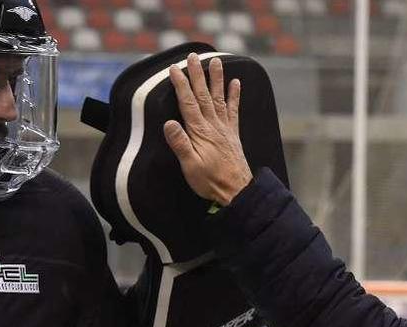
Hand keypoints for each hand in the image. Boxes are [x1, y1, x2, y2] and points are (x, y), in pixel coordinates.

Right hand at [164, 53, 252, 205]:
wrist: (237, 190)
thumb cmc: (210, 180)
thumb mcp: (190, 166)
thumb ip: (180, 144)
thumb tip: (169, 123)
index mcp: (200, 132)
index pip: (188, 102)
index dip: (181, 84)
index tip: (174, 69)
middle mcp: (213, 125)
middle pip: (203, 95)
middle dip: (197, 74)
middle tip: (193, 56)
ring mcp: (224, 128)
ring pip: (219, 98)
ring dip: (217, 79)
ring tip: (216, 61)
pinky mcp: (232, 134)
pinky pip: (234, 110)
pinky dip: (235, 96)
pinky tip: (236, 83)